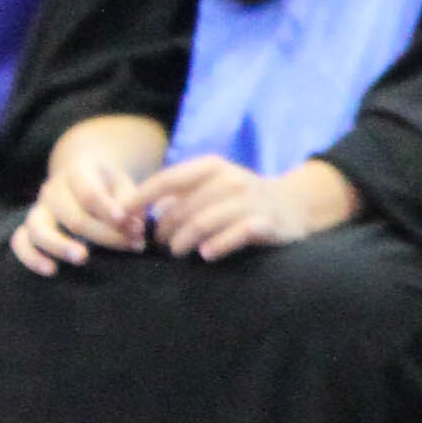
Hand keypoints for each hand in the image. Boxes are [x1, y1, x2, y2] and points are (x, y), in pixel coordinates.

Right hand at [11, 131, 159, 273]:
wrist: (86, 178)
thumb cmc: (111, 187)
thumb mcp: (125, 186)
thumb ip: (130, 204)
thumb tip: (135, 228)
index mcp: (77, 171)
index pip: (90, 193)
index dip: (110, 212)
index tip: (135, 227)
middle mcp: (53, 189)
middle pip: (72, 216)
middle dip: (104, 235)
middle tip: (133, 246)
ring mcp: (39, 208)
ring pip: (38, 228)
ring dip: (60, 246)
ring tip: (83, 258)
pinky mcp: (30, 227)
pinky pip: (20, 242)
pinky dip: (31, 257)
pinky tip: (51, 270)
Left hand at [141, 154, 361, 260]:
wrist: (297, 204)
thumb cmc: (244, 198)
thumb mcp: (213, 187)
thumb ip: (182, 195)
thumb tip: (146, 213)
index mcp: (212, 167)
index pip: (166, 180)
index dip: (141, 200)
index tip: (124, 218)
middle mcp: (230, 179)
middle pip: (182, 207)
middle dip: (164, 230)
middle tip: (160, 246)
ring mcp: (249, 201)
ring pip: (203, 222)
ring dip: (184, 241)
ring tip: (177, 253)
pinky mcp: (265, 222)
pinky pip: (235, 235)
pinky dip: (216, 246)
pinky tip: (206, 256)